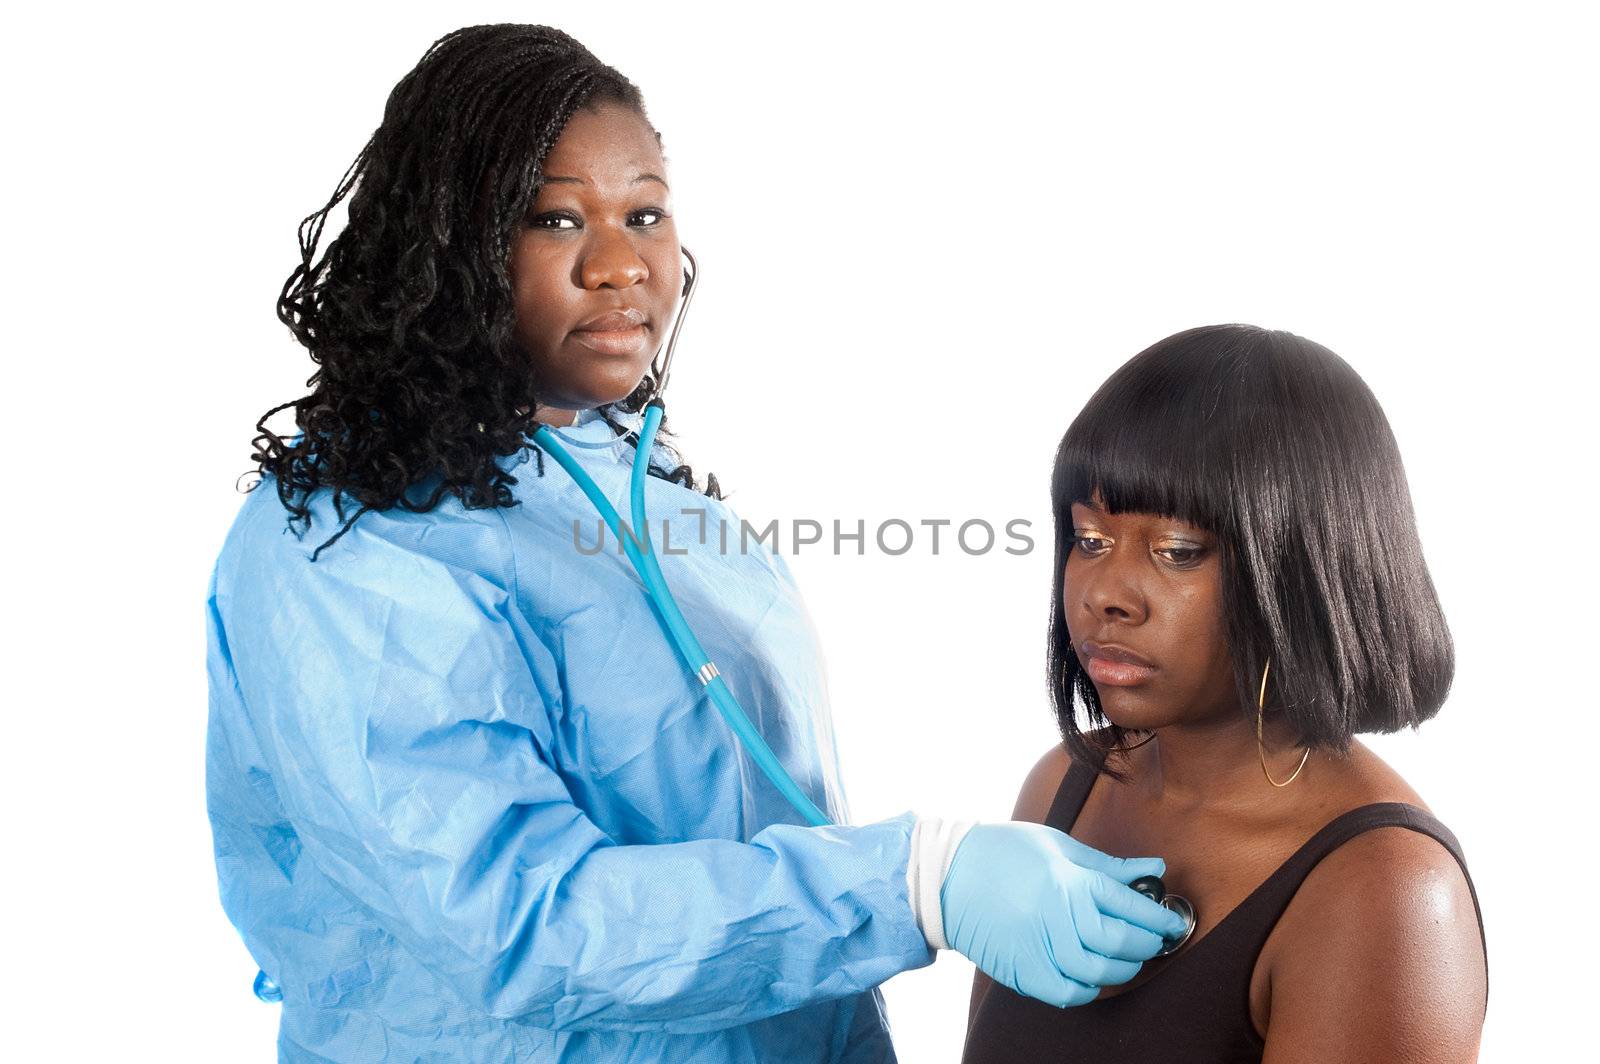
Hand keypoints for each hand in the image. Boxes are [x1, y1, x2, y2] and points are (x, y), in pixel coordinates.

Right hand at [940, 821, 1187, 1007]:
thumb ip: (1106, 863)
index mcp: (1070, 880)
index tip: (1171, 922)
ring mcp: (1039, 946)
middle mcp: (1059, 915)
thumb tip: (1153, 867)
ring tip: (1127, 959)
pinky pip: (1066, 992)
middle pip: (1119, 942)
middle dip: (1146, 944)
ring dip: (1121, 969)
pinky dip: (1087, 990)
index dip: (1158, 917)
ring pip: (1097, 971)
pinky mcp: (1022, 969)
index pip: (1130, 905)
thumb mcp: (1057, 845)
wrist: (947, 876)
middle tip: (1154, 941)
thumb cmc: (1003, 852)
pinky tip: (1092, 977)